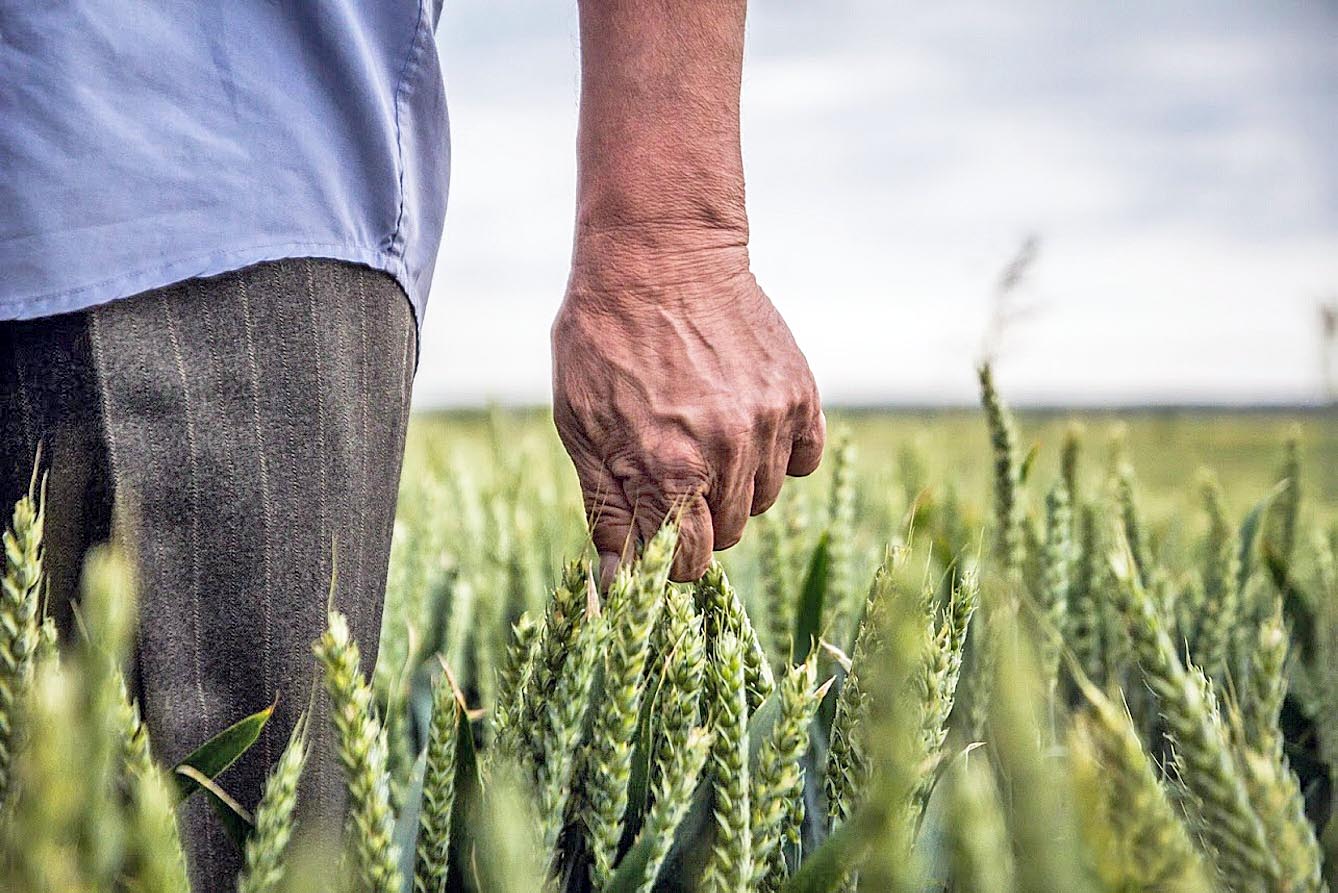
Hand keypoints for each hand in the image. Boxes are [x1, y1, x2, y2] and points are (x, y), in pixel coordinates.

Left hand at [552, 229, 824, 584]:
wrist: (659, 254)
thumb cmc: (602, 340)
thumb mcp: (579, 427)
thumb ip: (605, 509)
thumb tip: (617, 580)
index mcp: (667, 472)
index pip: (687, 564)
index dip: (666, 557)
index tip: (656, 533)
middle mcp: (726, 454)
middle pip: (728, 538)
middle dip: (697, 520)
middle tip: (671, 470)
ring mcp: (769, 424)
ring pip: (764, 502)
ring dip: (734, 487)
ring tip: (701, 434)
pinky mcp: (799, 395)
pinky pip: (801, 462)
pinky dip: (776, 456)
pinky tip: (742, 424)